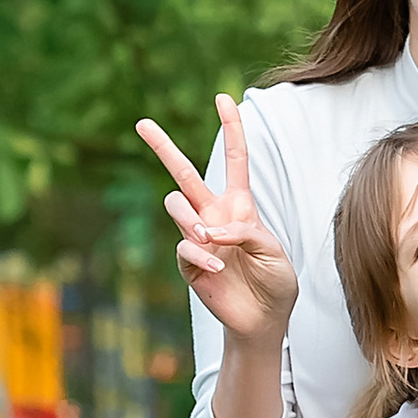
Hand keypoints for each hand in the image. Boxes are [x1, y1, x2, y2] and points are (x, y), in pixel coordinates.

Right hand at [138, 96, 298, 351]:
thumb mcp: (273, 251)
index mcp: (240, 206)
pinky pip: (185, 247)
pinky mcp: (188, 263)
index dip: (231, 127)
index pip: (235, 159)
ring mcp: (198, 238)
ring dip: (190, 218)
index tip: (224, 97)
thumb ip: (247, 232)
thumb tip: (210, 231)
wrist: (263, 320)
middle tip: (142, 123)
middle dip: (162, 147)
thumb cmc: (275, 283)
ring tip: (208, 238)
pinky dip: (200, 254)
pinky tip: (218, 266)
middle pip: (184, 173)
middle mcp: (214, 216)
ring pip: (176, 206)